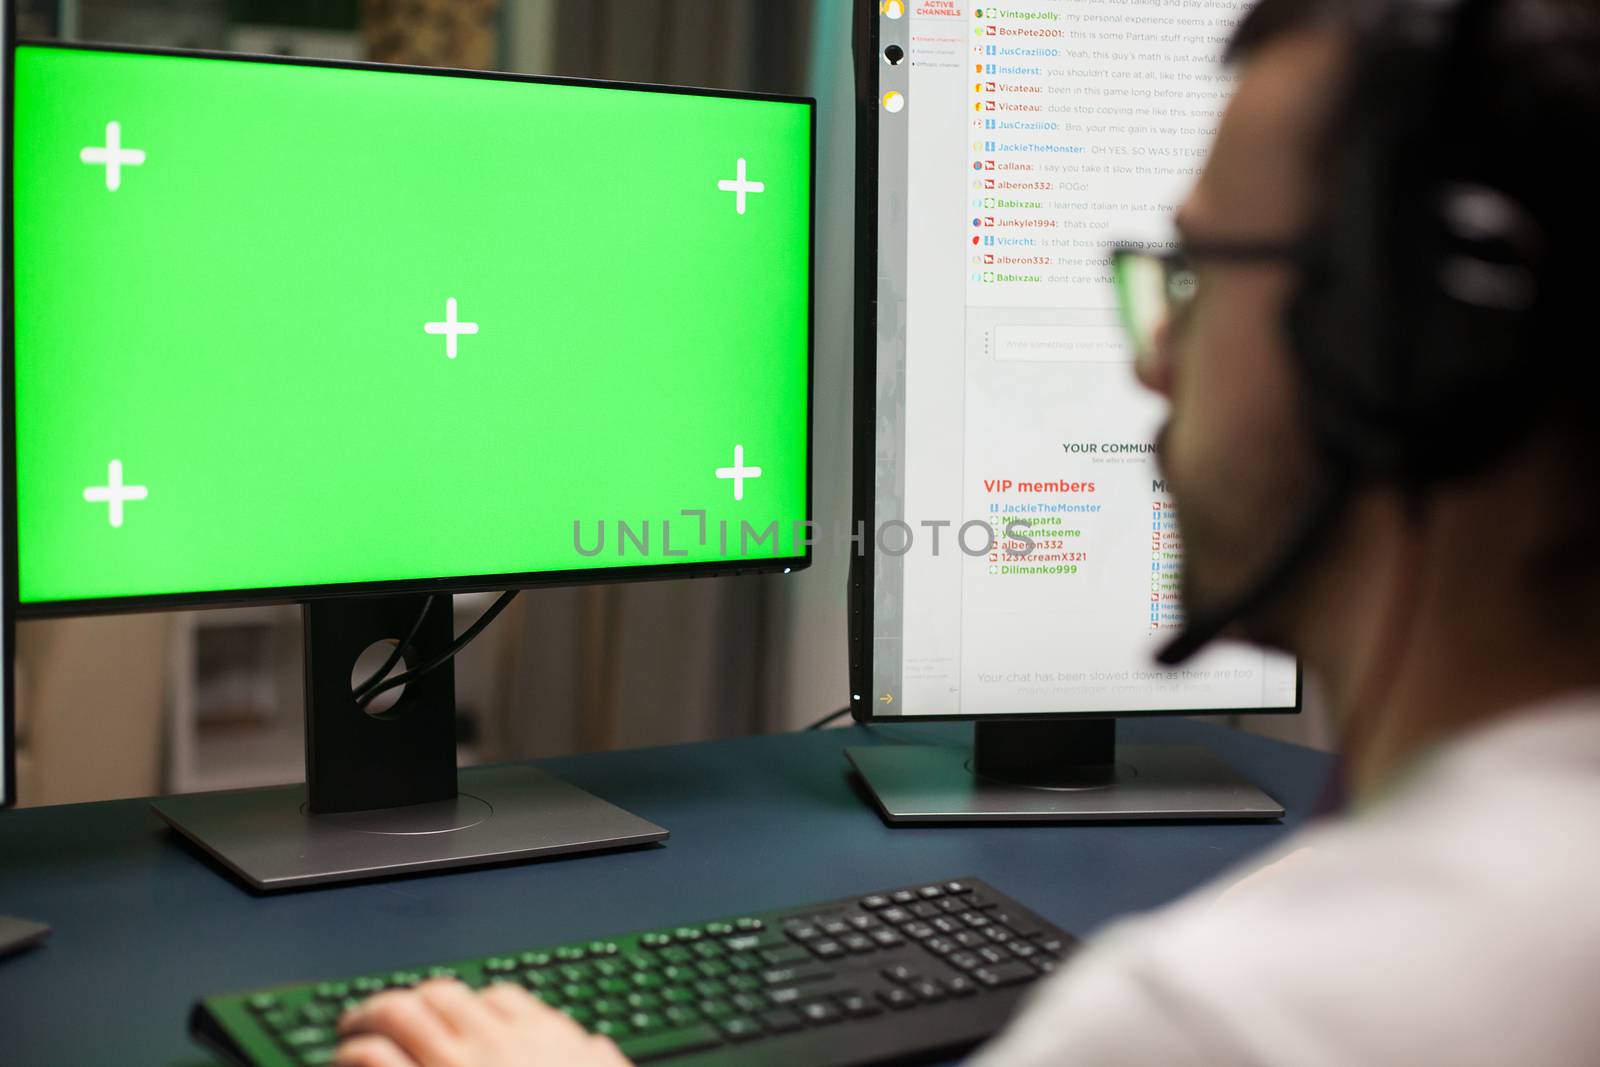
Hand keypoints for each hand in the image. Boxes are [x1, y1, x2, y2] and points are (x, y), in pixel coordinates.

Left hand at [335, 978, 632, 1066]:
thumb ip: (599, 1063)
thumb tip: (596, 1048)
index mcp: (543, 1042)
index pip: (498, 999)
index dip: (469, 1007)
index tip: (451, 1021)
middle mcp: (494, 1044)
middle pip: (441, 994)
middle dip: (411, 1001)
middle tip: (386, 1014)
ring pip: (399, 1011)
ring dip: (370, 1017)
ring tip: (353, 1030)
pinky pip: (373, 1057)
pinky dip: (354, 1054)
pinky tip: (346, 1062)